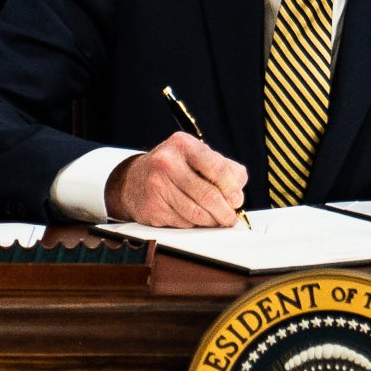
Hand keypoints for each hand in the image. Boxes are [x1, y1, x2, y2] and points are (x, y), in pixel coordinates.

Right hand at [113, 132, 249, 227]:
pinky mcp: (153, 208)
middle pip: (208, 195)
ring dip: (211, 221)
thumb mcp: (196, 157)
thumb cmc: (172, 168)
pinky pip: (183, 223)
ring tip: (216, 220)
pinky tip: (194, 219)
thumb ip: (224, 169)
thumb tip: (238, 193)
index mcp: (183, 144)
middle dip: (225, 211)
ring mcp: (157, 185)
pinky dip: (194, 225)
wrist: (132, 180)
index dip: (231, 188)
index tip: (237, 200)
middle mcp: (167, 162)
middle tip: (230, 217)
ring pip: (196, 213)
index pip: (217, 168)